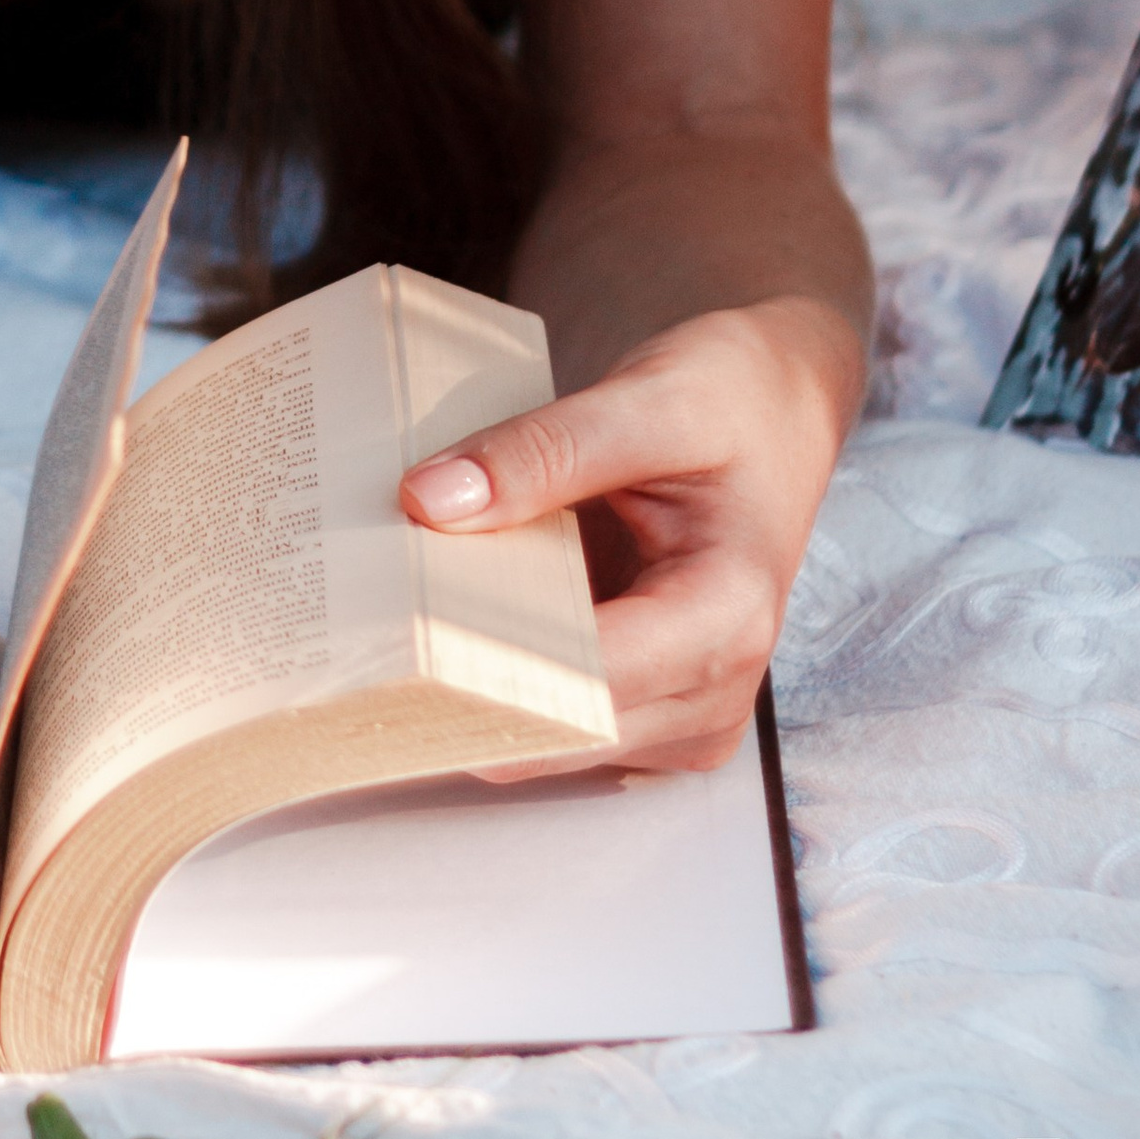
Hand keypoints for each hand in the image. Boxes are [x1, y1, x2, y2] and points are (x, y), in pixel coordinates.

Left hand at [398, 295, 858, 771]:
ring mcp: (685, 712)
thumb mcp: (645, 398)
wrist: (775, 407)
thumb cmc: (730, 398)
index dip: (482, 660)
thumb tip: (429, 501)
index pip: (584, 680)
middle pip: (558, 728)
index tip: (389, 625)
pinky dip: (496, 679)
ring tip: (396, 617)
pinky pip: (554, 720)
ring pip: (546, 740)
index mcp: (728, 615)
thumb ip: (542, 450)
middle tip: (364, 626)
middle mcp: (716, 689)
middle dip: (460, 682)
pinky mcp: (651, 709)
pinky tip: (444, 623)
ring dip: (471, 687)